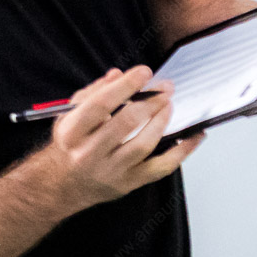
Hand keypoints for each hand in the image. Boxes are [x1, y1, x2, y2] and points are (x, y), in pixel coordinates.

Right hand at [38, 65, 205, 210]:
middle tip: (165, 88)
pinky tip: (194, 137)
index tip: (144, 72)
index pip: (101, 104)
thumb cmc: (70, 144)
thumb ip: (94, 92)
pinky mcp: (128, 183)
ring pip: (143, 145)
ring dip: (161, 121)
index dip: (125, 86)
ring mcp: (111, 170)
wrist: (63, 184)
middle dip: (150, 102)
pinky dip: (182, 152)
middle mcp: (90, 153)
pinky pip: (160, 168)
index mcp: (72, 131)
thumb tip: (119, 75)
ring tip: (169, 106)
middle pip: (126, 123)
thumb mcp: (71, 114)